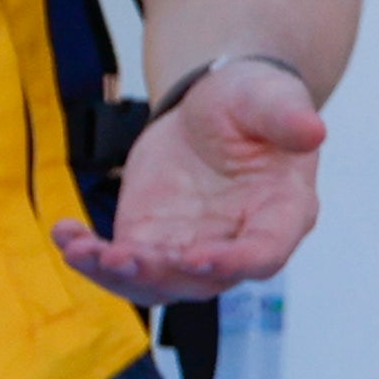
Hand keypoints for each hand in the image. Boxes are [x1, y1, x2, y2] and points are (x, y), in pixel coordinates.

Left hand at [60, 57, 326, 306]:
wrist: (213, 106)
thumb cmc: (252, 103)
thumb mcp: (269, 97)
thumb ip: (286, 116)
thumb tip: (314, 129)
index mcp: (282, 214)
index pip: (263, 254)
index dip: (232, 262)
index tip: (197, 258)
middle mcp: (237, 242)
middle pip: (201, 280)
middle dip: (160, 273)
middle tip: (121, 257)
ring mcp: (190, 246)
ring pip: (154, 281)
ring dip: (115, 274)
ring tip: (80, 251)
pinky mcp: (149, 239)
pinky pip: (118, 262)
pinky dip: (89, 254)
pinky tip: (64, 233)